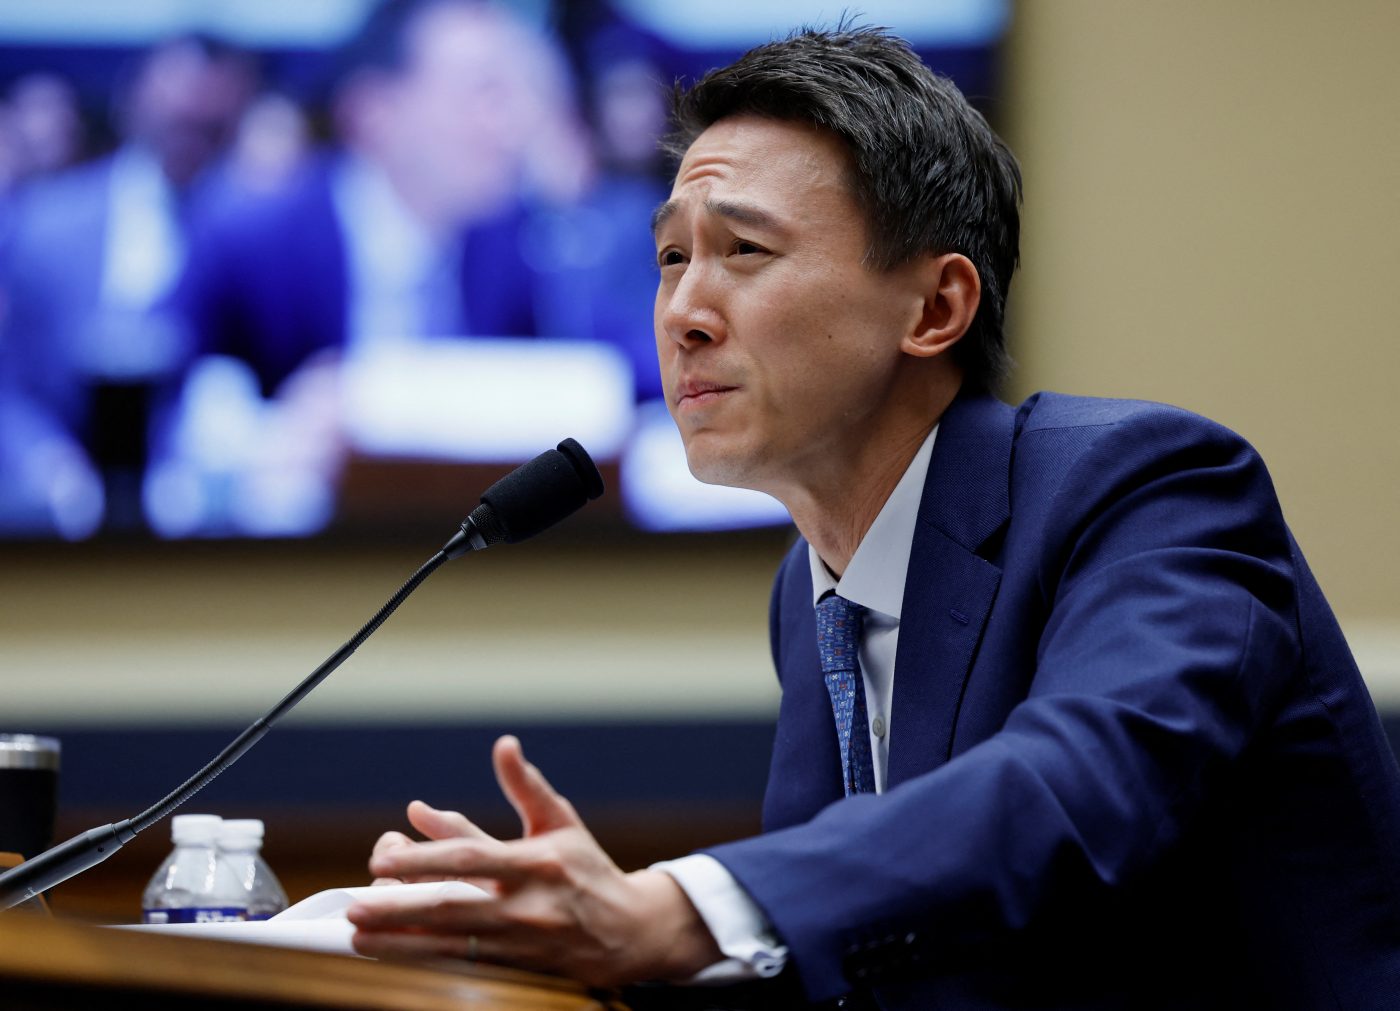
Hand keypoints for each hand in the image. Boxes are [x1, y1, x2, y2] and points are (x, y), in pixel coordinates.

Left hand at [348, 736, 723, 986]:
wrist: (630, 933)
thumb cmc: (588, 870)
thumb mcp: (561, 821)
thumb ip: (526, 786)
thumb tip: (504, 745)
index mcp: (537, 863)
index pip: (471, 858)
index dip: (423, 858)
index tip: (382, 857)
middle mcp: (525, 905)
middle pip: (453, 907)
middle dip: (400, 907)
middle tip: (357, 905)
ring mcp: (517, 942)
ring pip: (449, 944)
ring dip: (401, 940)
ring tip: (358, 935)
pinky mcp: (512, 967)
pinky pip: (460, 963)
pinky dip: (424, 957)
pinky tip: (392, 951)